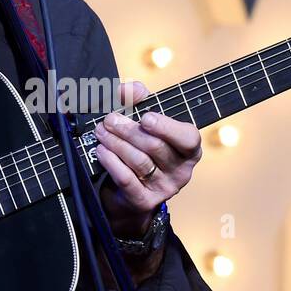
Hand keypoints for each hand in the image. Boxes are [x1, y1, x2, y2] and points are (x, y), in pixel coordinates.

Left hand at [93, 81, 202, 236]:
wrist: (131, 192)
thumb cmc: (143, 148)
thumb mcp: (145, 121)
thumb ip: (139, 100)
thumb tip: (127, 90)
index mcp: (189, 149)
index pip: (188, 138)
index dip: (167, 127)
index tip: (145, 117)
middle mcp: (182, 171)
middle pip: (155, 146)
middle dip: (128, 130)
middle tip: (109, 120)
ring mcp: (165, 188)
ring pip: (139, 161)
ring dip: (116, 143)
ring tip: (101, 132)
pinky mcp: (145, 201)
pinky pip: (127, 179)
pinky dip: (111, 162)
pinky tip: (101, 151)